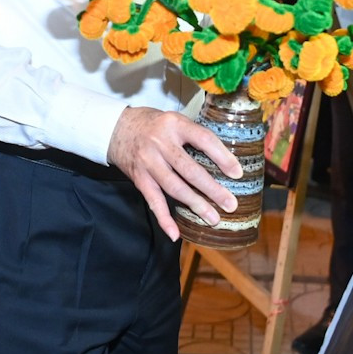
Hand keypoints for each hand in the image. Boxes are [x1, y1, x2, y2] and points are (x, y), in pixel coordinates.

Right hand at [108, 106, 240, 241]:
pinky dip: (164, 219)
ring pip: (174, 187)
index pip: (203, 139)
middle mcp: (160, 143)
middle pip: (190, 169)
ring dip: (195, 205)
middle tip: (230, 204)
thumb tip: (224, 158)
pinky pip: (153, 201)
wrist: (115, 128)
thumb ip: (193, 135)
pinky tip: (175, 234)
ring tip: (213, 218)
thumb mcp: (174, 120)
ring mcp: (148, 162)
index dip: (222, 157)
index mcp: (174, 124)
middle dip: (212, 189)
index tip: (237, 173)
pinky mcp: (139, 178)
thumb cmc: (152, 124)